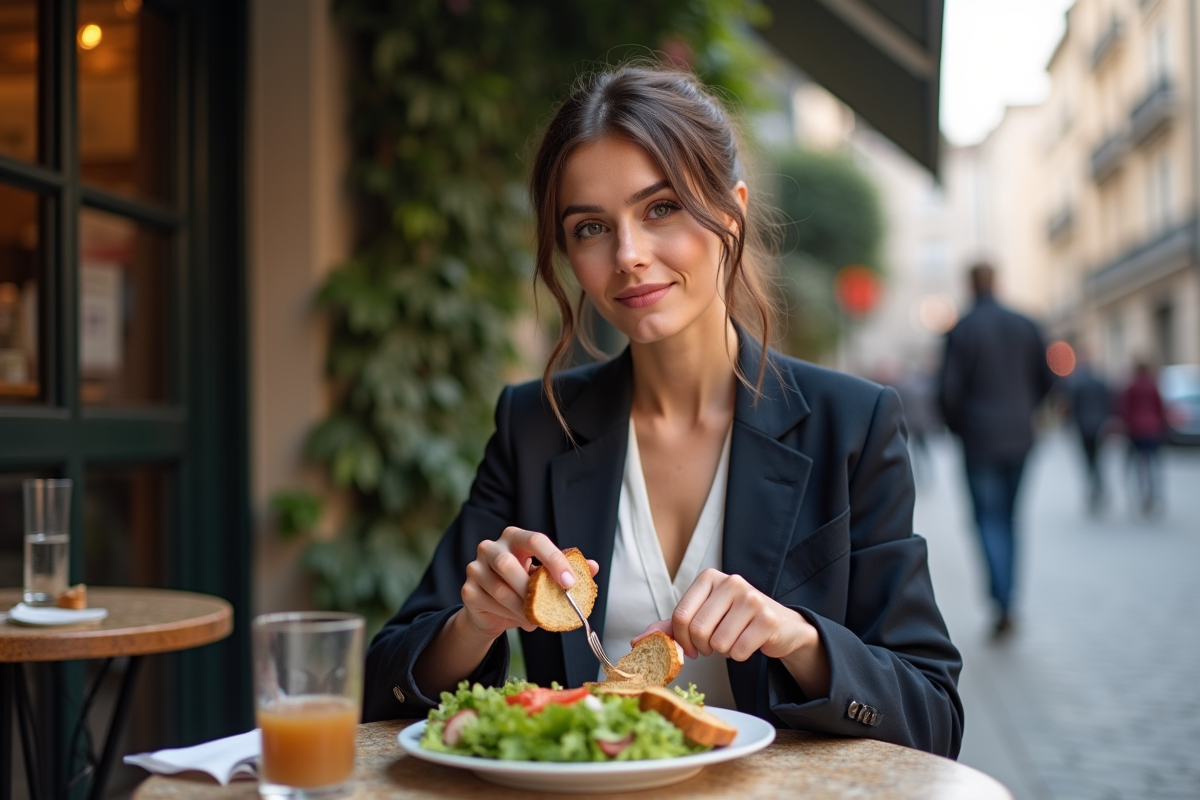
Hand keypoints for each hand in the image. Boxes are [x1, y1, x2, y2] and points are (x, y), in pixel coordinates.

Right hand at [460, 526, 598, 640]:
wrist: (492, 610)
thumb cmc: (523, 585)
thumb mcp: (545, 576)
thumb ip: (566, 569)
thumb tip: (593, 567)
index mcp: (514, 537)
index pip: (535, 540)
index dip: (554, 559)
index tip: (570, 582)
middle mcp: (490, 547)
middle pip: (508, 564)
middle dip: (531, 587)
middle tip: (552, 604)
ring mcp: (475, 568)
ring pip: (500, 590)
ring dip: (523, 608)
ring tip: (539, 618)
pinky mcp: (468, 591)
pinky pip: (491, 605)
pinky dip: (511, 616)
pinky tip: (523, 621)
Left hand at [634, 569, 828, 696]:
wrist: (779, 626)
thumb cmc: (733, 621)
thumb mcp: (701, 618)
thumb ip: (669, 628)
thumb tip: (637, 642)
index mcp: (709, 578)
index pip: (680, 615)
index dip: (681, 639)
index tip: (689, 647)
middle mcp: (731, 582)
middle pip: (698, 630)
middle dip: (701, 648)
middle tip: (711, 647)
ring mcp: (752, 598)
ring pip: (719, 642)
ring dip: (723, 651)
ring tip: (733, 640)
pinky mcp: (768, 618)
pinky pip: (739, 651)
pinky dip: (740, 655)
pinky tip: (748, 643)